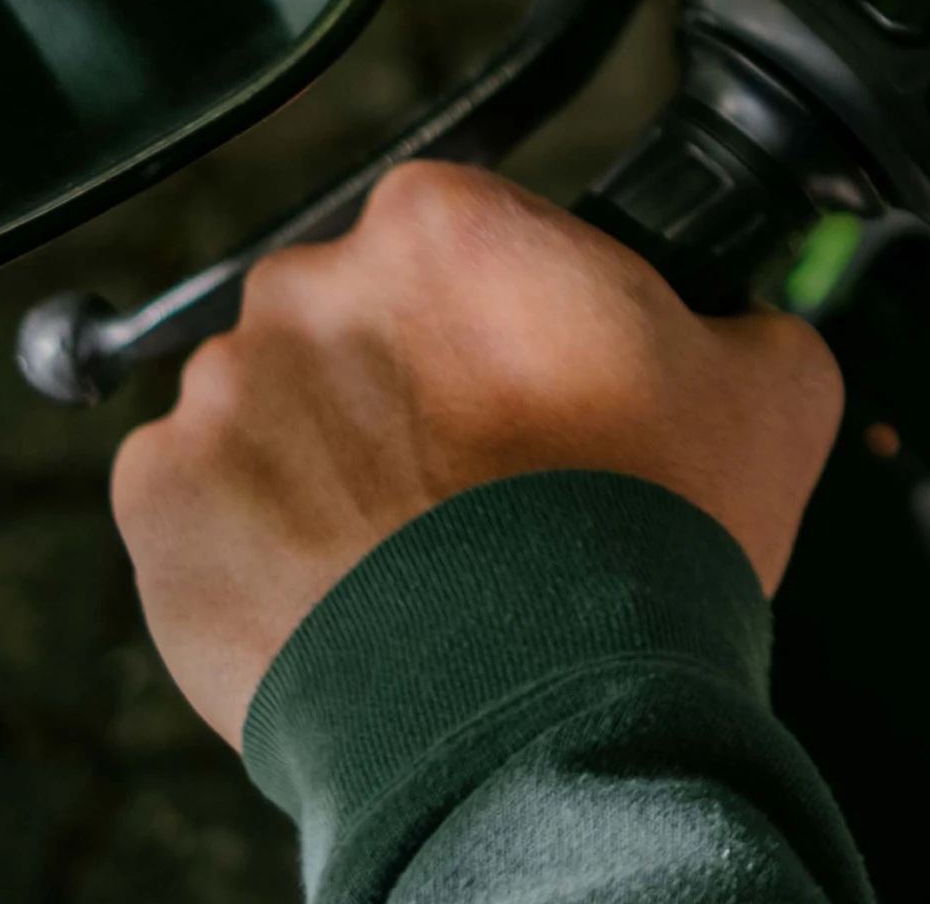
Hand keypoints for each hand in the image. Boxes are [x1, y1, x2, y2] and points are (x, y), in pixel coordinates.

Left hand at [107, 161, 842, 744]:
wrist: (532, 706)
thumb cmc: (638, 544)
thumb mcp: (768, 395)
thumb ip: (742, 323)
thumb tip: (740, 327)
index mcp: (449, 222)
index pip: (464, 232)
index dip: (505, 312)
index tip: (530, 378)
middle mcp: (314, 280)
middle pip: (353, 311)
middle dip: (401, 380)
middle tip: (473, 476)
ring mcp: (223, 390)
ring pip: (271, 406)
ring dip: (322, 460)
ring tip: (404, 552)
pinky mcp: (161, 499)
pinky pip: (197, 500)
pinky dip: (251, 539)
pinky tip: (337, 587)